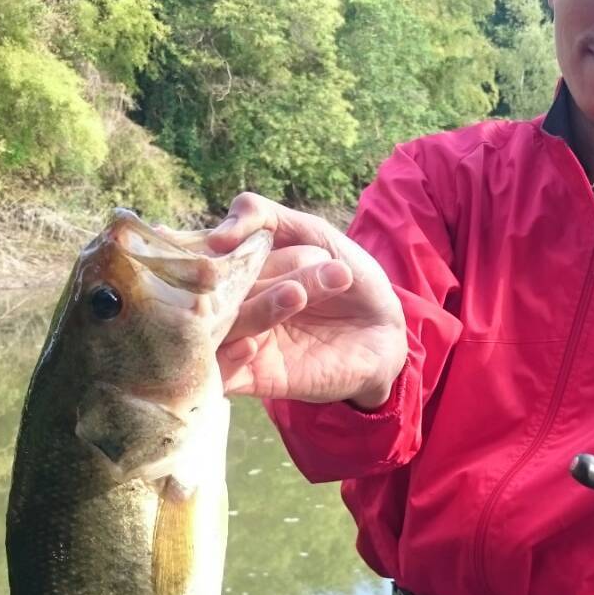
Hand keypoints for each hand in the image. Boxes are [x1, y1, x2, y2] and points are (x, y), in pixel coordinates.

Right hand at [207, 193, 407, 405]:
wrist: (385, 329)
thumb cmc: (348, 274)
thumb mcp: (312, 232)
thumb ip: (263, 217)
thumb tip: (215, 236)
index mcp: (238, 268)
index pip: (208, 258)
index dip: (220, 251)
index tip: (231, 244)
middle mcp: (233, 304)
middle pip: (220, 291)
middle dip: (264, 278)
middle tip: (305, 278)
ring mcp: (241, 340)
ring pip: (223, 328)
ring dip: (256, 310)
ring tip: (297, 295)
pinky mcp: (254, 377)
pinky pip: (221, 374)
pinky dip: (227, 359)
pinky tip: (249, 346)